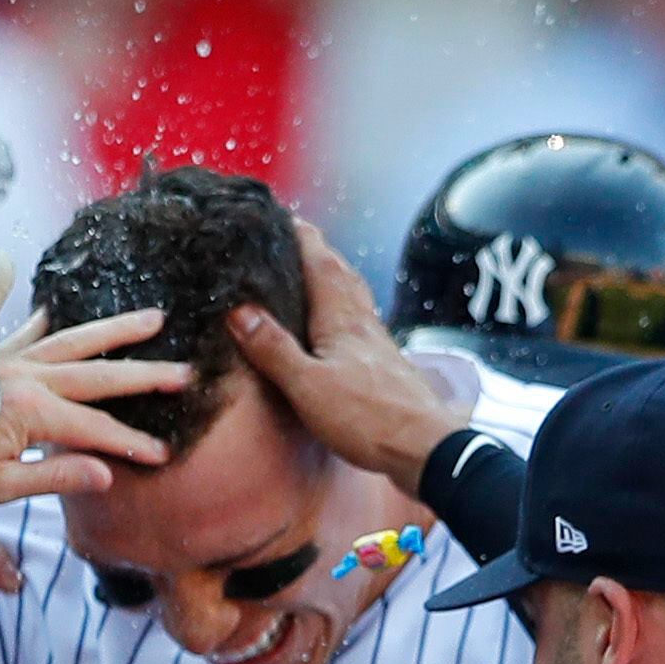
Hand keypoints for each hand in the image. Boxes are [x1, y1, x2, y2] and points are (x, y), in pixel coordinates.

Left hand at [0, 301, 193, 479]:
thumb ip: (54, 475)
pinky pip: (27, 331)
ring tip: (152, 318)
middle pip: (98, 374)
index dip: (130, 444)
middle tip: (185, 371)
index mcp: (31, 412)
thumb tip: (107, 474)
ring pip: (72, 339)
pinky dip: (49, 319)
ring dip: (114, 330)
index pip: (95, 430)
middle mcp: (25, 377)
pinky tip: (63, 307)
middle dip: (145, 375)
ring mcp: (8, 361)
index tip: (162, 455)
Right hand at [228, 219, 471, 491]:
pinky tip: (341, 325)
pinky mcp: (384, 365)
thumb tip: (239, 310)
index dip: (300, 236)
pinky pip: (359, 322)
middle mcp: (362, 322)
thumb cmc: (368, 418)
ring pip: (352, 296)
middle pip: (339, 273)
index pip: (319, 261)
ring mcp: (376, 343)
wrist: (425, 448)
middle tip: (294, 238)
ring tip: (315, 272)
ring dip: (333, 277)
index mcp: (341, 318)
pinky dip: (343, 309)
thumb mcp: (307, 386)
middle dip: (316, 251)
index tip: (281, 215)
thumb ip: (274, 349)